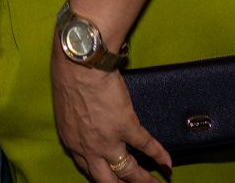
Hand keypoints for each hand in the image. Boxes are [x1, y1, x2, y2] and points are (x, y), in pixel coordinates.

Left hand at [51, 52, 169, 181]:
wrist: (79, 62)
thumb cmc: (67, 75)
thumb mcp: (66, 109)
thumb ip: (77, 124)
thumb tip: (87, 125)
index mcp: (72, 142)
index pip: (88, 170)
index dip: (102, 177)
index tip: (112, 180)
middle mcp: (89, 147)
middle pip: (107, 180)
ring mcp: (109, 139)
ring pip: (128, 171)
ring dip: (144, 180)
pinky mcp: (126, 125)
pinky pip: (147, 146)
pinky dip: (160, 155)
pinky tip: (167, 163)